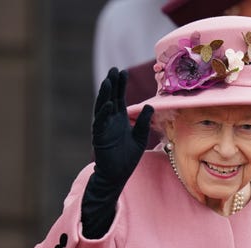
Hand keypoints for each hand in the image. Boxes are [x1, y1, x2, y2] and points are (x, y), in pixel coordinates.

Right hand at [91, 67, 152, 185]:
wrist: (118, 174)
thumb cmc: (127, 157)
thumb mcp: (140, 137)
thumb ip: (144, 122)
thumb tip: (151, 106)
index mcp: (119, 119)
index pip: (119, 98)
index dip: (121, 85)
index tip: (123, 71)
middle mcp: (110, 120)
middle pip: (110, 98)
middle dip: (112, 84)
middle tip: (114, 70)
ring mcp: (103, 128)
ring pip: (103, 107)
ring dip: (105, 94)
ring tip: (108, 81)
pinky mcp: (99, 137)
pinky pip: (100, 123)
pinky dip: (104, 113)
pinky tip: (109, 104)